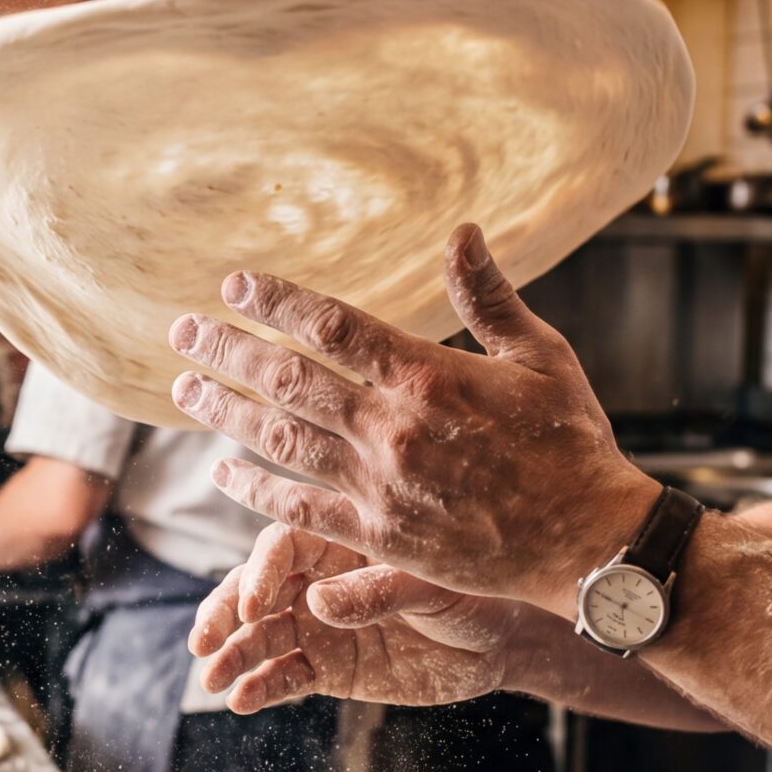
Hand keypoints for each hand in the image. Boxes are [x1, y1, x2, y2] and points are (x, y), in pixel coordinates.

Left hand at [168, 224, 655, 614]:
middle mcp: (391, 430)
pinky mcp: (378, 538)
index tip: (236, 285)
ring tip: (184, 390)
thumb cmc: (572, 442)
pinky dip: (256, 491)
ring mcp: (379, 487)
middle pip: (289, 380)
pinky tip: (222, 473)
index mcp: (428, 376)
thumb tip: (461, 231)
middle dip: (228, 351)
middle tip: (183, 332)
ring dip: (226, 412)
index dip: (276, 301)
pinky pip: (300, 511)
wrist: (589, 540)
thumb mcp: (541, 356)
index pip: (331, 326)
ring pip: (281, 441)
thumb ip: (489, 296)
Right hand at [188, 524, 526, 711]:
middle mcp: (319, 579)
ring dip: (232, 655)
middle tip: (202, 643)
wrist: (499, 643)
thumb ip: (378, 592)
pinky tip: (241, 701)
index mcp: (341, 541)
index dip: (261, 573)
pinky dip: (261, 687)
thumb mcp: (434, 588)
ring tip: (211, 680)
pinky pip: (286, 676)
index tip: (254, 606)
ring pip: (262, 636)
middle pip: (255, 589)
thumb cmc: (475, 595)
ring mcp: (319, 626)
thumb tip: (317, 603)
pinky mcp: (329, 668)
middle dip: (224, 614)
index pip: (283, 546)